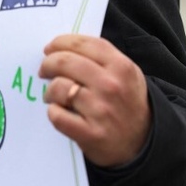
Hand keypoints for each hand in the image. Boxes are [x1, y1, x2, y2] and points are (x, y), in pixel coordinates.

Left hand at [39, 34, 151, 167]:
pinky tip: (59, 112)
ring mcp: (100, 110)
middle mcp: (111, 86)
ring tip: (53, 96)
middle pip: (65, 62)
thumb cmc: (127, 103)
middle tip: (44, 70)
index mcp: (121, 67)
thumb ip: (101, 59)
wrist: (141, 143)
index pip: (83, 44)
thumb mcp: (126, 75)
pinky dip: (53, 112)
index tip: (49, 49)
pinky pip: (56, 115)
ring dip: (49, 91)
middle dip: (47, 64)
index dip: (60, 43)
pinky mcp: (89, 133)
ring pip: (58, 88)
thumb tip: (62, 48)